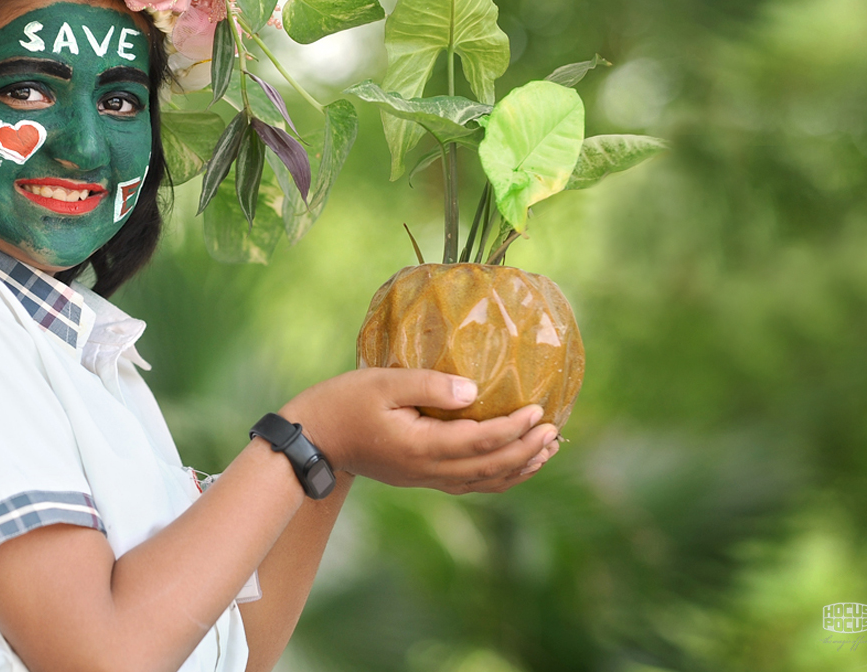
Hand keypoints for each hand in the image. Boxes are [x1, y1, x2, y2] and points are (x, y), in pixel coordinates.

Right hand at [281, 368, 559, 494]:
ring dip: (518, 467)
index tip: (538, 409)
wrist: (312, 440)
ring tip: (547, 449)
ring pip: (483, 481)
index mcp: (419, 446)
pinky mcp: (420, 477)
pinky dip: (498, 476)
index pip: (479, 441)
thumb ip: (428, 385)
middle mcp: (427, 469)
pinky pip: (469, 483)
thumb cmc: (343, 402)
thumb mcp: (381, 382)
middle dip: (526, 450)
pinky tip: (513, 463)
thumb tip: (474, 391)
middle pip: (489, 467)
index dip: (513, 428)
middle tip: (554, 429)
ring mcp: (424, 478)